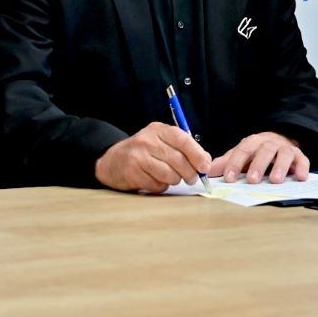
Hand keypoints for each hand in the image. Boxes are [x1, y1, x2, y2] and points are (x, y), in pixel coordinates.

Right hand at [94, 122, 210, 193]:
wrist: (112, 161)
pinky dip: (161, 187)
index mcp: (158, 130)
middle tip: (191, 179)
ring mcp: (138, 156)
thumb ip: (182, 148)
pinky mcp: (132, 173)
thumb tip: (205, 161)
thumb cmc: (143, 152)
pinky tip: (155, 181)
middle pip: (178, 160)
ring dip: (174, 180)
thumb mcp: (161, 142)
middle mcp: (147, 141)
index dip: (197, 154)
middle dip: (189, 173)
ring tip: (170, 178)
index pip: (183, 140)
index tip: (205, 167)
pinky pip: (157, 185)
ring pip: (169, 175)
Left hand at [208, 132, 309, 183]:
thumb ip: (226, 163)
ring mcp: (286, 149)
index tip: (229, 178)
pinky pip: (303, 160)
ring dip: (280, 167)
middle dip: (258, 165)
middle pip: (264, 150)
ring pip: (284, 154)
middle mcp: (270, 143)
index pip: (243, 150)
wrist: (281, 140)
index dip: (235, 163)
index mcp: (253, 142)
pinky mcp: (300, 156)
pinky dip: (302, 168)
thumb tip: (207, 172)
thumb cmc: (257, 153)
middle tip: (252, 180)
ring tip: (275, 181)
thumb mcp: (241, 156)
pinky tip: (300, 178)